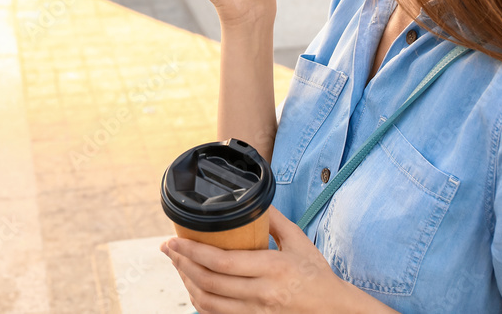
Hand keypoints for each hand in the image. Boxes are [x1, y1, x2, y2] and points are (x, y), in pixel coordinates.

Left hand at [160, 206, 382, 313]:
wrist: (333, 310)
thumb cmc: (316, 274)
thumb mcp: (299, 242)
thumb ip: (274, 220)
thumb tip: (251, 199)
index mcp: (273, 269)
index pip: (222, 263)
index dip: (192, 252)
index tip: (174, 240)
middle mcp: (262, 294)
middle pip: (209, 283)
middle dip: (182, 264)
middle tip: (168, 249)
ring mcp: (256, 313)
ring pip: (208, 303)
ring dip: (187, 283)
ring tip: (178, 265)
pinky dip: (200, 301)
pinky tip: (194, 286)